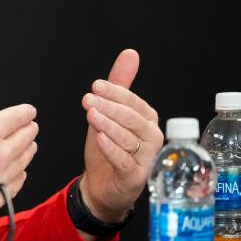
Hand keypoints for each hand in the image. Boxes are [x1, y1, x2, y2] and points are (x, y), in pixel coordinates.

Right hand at [0, 51, 38, 225]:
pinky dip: (19, 175)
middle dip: (28, 131)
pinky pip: (15, 184)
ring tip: (29, 146)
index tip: (29, 112)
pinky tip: (18, 171)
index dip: (25, 113)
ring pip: (23, 161)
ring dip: (27, 151)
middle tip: (30, 127)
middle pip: (24, 139)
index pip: (17, 118)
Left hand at [79, 49, 163, 223]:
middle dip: (109, 107)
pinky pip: (125, 161)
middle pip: (132, 119)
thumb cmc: (108, 148)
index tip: (95, 86)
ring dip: (108, 125)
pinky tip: (99, 138)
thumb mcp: (110, 114)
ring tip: (91, 115)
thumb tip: (130, 54)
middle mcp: (152, 138)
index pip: (134, 102)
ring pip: (129, 139)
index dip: (115, 92)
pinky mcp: (136, 177)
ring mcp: (146, 159)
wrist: (101, 186)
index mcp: (147, 120)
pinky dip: (112, 149)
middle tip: (88, 99)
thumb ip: (120, 86)